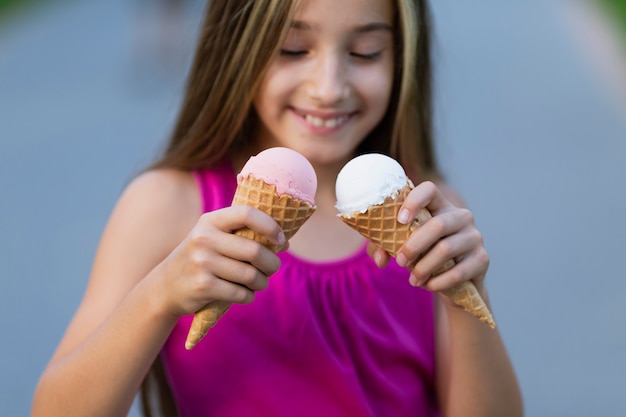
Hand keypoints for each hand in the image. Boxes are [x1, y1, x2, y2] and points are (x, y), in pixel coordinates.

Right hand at [150, 205, 286, 317]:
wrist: (165, 287)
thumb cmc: (201, 259)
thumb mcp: (213, 237)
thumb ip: (243, 234)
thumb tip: (284, 242)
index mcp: (210, 221)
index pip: (247, 213)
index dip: (270, 226)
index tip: (281, 239)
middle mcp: (204, 238)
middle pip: (255, 250)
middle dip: (272, 263)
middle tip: (272, 268)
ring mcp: (202, 263)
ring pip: (251, 275)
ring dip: (262, 282)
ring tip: (258, 283)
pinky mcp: (203, 286)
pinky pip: (241, 293)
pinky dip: (248, 296)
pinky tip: (244, 294)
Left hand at [367, 181, 488, 292]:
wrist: (454, 283)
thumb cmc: (423, 257)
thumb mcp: (401, 249)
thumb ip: (384, 247)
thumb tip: (380, 258)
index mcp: (439, 206)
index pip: (429, 189)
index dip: (414, 200)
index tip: (400, 220)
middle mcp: (461, 216)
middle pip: (437, 224)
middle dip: (414, 246)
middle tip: (400, 261)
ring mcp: (474, 236)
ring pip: (446, 249)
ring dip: (424, 267)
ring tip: (413, 279)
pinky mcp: (482, 259)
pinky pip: (458, 271)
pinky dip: (438, 282)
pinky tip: (428, 285)